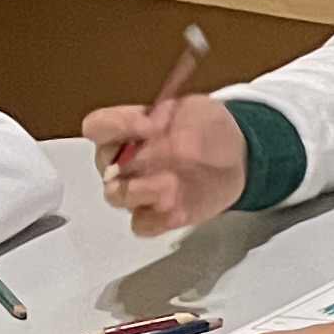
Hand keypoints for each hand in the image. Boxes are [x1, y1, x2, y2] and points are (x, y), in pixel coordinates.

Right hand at [82, 93, 243, 235]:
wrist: (235, 156)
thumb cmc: (206, 129)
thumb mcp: (196, 109)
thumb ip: (175, 114)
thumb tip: (157, 126)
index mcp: (124, 131)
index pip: (98, 126)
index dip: (118, 125)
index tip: (149, 125)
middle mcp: (121, 163)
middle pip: (105, 166)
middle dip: (134, 161)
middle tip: (168, 153)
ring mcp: (137, 191)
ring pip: (116, 196)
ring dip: (141, 190)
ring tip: (171, 181)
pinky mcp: (157, 216)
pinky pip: (142, 224)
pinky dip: (157, 217)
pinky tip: (177, 205)